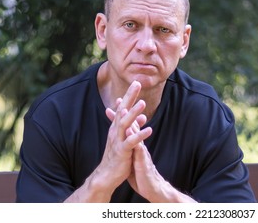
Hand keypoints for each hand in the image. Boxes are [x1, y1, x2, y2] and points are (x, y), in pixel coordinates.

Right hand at [93, 81, 151, 195]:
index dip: (129, 95)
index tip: (136, 82)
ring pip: (125, 124)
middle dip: (130, 97)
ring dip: (133, 113)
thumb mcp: (125, 139)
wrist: (107, 175)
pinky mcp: (122, 152)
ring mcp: (118, 141)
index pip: (123, 107)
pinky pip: (131, 142)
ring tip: (143, 103)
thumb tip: (142, 116)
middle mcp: (115, 131)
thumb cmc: (118, 156)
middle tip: (137, 83)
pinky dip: (139, 135)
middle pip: (123, 110)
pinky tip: (149, 129)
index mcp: (117, 127)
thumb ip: (134, 127)